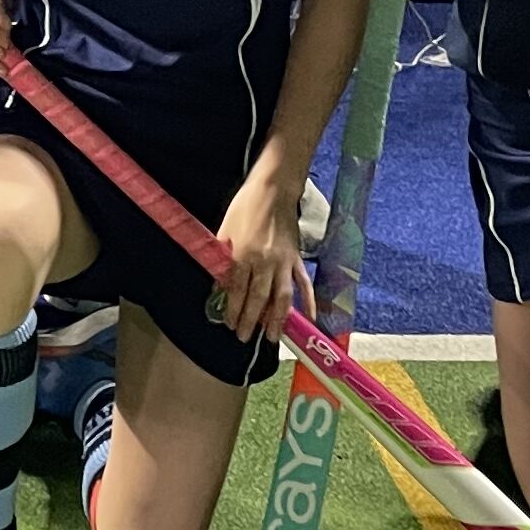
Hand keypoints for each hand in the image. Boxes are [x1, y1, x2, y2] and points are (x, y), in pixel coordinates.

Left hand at [209, 158, 307, 341]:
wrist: (273, 190)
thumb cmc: (245, 207)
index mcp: (243, 255)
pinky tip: (310, 318)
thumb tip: (219, 285)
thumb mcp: (225, 230)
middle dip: (251, 321)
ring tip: (271, 337)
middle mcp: (264, 262)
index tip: (230, 325)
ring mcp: (284, 262)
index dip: (233, 310)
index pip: (237, 290)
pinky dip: (309, 302)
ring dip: (277, 319)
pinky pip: (304, 284)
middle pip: (258, 298)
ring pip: (282, 297)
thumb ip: (222, 258)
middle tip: (245, 339)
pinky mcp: (297, 258)